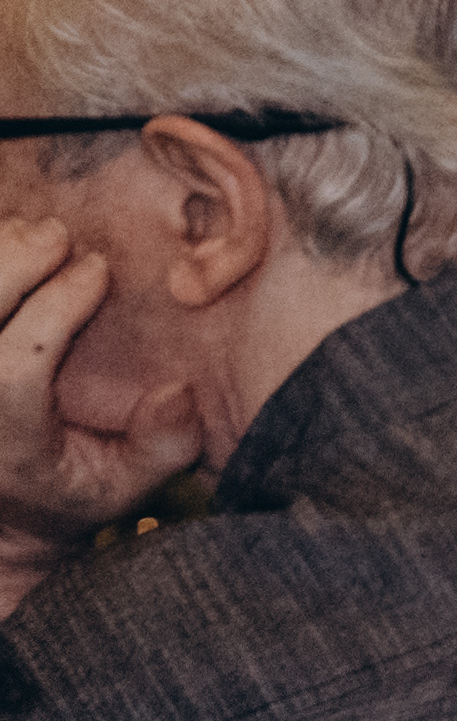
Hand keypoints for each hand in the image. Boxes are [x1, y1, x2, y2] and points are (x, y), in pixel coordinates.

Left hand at [0, 213, 192, 601]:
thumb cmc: (68, 488)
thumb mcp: (127, 485)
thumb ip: (162, 445)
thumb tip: (175, 390)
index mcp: (8, 443)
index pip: (13, 367)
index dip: (54, 308)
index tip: (98, 268)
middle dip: (11, 266)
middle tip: (55, 234)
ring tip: (27, 232)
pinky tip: (5, 245)